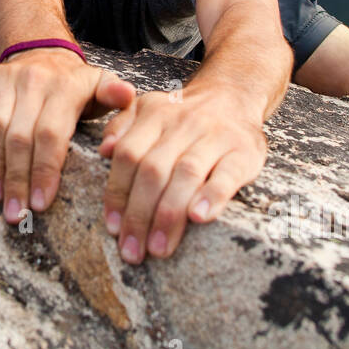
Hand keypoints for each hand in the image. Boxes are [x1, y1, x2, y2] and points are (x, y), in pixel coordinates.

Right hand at [0, 48, 136, 224]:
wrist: (44, 53)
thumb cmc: (77, 86)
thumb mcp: (103, 88)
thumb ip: (118, 97)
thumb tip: (126, 95)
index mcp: (66, 87)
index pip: (51, 135)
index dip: (44, 171)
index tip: (41, 204)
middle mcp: (34, 80)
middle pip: (20, 138)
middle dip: (17, 180)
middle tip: (16, 213)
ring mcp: (6, 79)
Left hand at [98, 82, 266, 262]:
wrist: (233, 96)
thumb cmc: (181, 116)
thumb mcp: (147, 110)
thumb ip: (121, 126)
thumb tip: (105, 150)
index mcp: (154, 115)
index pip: (129, 155)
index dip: (118, 193)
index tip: (112, 228)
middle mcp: (183, 124)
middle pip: (154, 170)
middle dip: (139, 215)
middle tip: (132, 252)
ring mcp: (215, 136)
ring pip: (186, 175)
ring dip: (169, 214)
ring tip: (159, 248)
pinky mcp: (244, 152)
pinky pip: (226, 175)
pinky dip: (211, 196)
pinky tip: (198, 218)